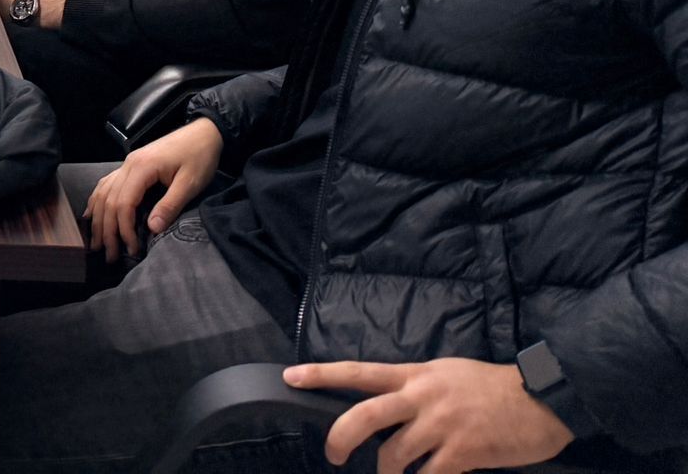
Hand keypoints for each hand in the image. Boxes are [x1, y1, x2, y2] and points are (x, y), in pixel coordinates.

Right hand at [85, 118, 224, 262]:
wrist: (203, 132)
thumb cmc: (199, 157)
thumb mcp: (190, 183)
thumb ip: (170, 205)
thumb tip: (151, 229)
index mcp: (142, 168)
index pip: (123, 204)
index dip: (124, 229)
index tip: (132, 249)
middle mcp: (128, 165)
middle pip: (109, 201)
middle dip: (107, 230)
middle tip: (108, 255)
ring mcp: (127, 164)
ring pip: (103, 193)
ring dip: (99, 218)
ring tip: (96, 242)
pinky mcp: (130, 165)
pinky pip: (106, 184)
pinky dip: (97, 201)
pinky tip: (92, 214)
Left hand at [287, 358, 573, 473]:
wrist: (543, 396)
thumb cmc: (494, 387)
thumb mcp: (446, 374)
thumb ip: (415, 388)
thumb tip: (389, 408)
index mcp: (415, 374)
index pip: (359, 371)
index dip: (322, 374)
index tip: (291, 377)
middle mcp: (422, 397)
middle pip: (365, 415)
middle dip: (340, 438)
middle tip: (332, 455)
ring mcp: (441, 425)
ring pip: (393, 454)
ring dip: (387, 473)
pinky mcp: (463, 451)